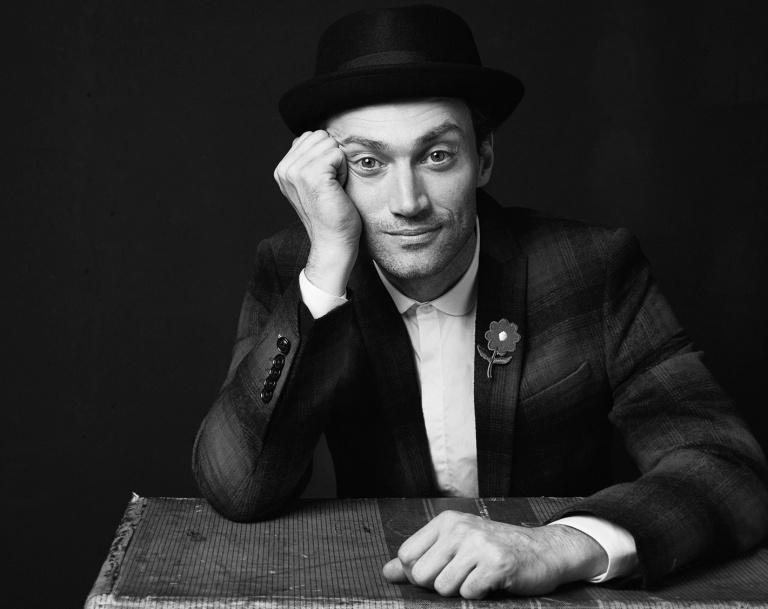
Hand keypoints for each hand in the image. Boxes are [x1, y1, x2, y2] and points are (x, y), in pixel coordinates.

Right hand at [274, 130, 361, 295]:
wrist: (333, 241)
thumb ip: (310, 159)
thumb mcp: (314, 182)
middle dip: (332, 158)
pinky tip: (337, 190)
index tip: (324, 183)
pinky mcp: (312, 174)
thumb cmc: (332, 214)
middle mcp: (284, 168)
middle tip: (330, 186)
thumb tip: (318, 135)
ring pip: (329, 143)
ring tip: (333, 188)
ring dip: (338, 165)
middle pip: (320, 136)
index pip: (311, 136)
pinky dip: (343, 171)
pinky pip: (337, 153)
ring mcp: (296, 171)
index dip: (325, 156)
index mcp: (283, 169)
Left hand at [382, 510, 607, 598]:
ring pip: (444, 588)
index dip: (417, 574)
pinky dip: (479, 595)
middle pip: (421, 575)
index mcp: (446, 522)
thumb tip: (387, 572)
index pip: (407, 556)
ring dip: (460, 591)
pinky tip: (492, 583)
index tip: (439, 571)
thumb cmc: (494, 550)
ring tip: (477, 579)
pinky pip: (469, 594)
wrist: (544, 551)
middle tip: (461, 577)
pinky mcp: (497, 565)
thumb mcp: (455, 546)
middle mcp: (460, 529)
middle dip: (438, 585)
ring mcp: (479, 545)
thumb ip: (419, 558)